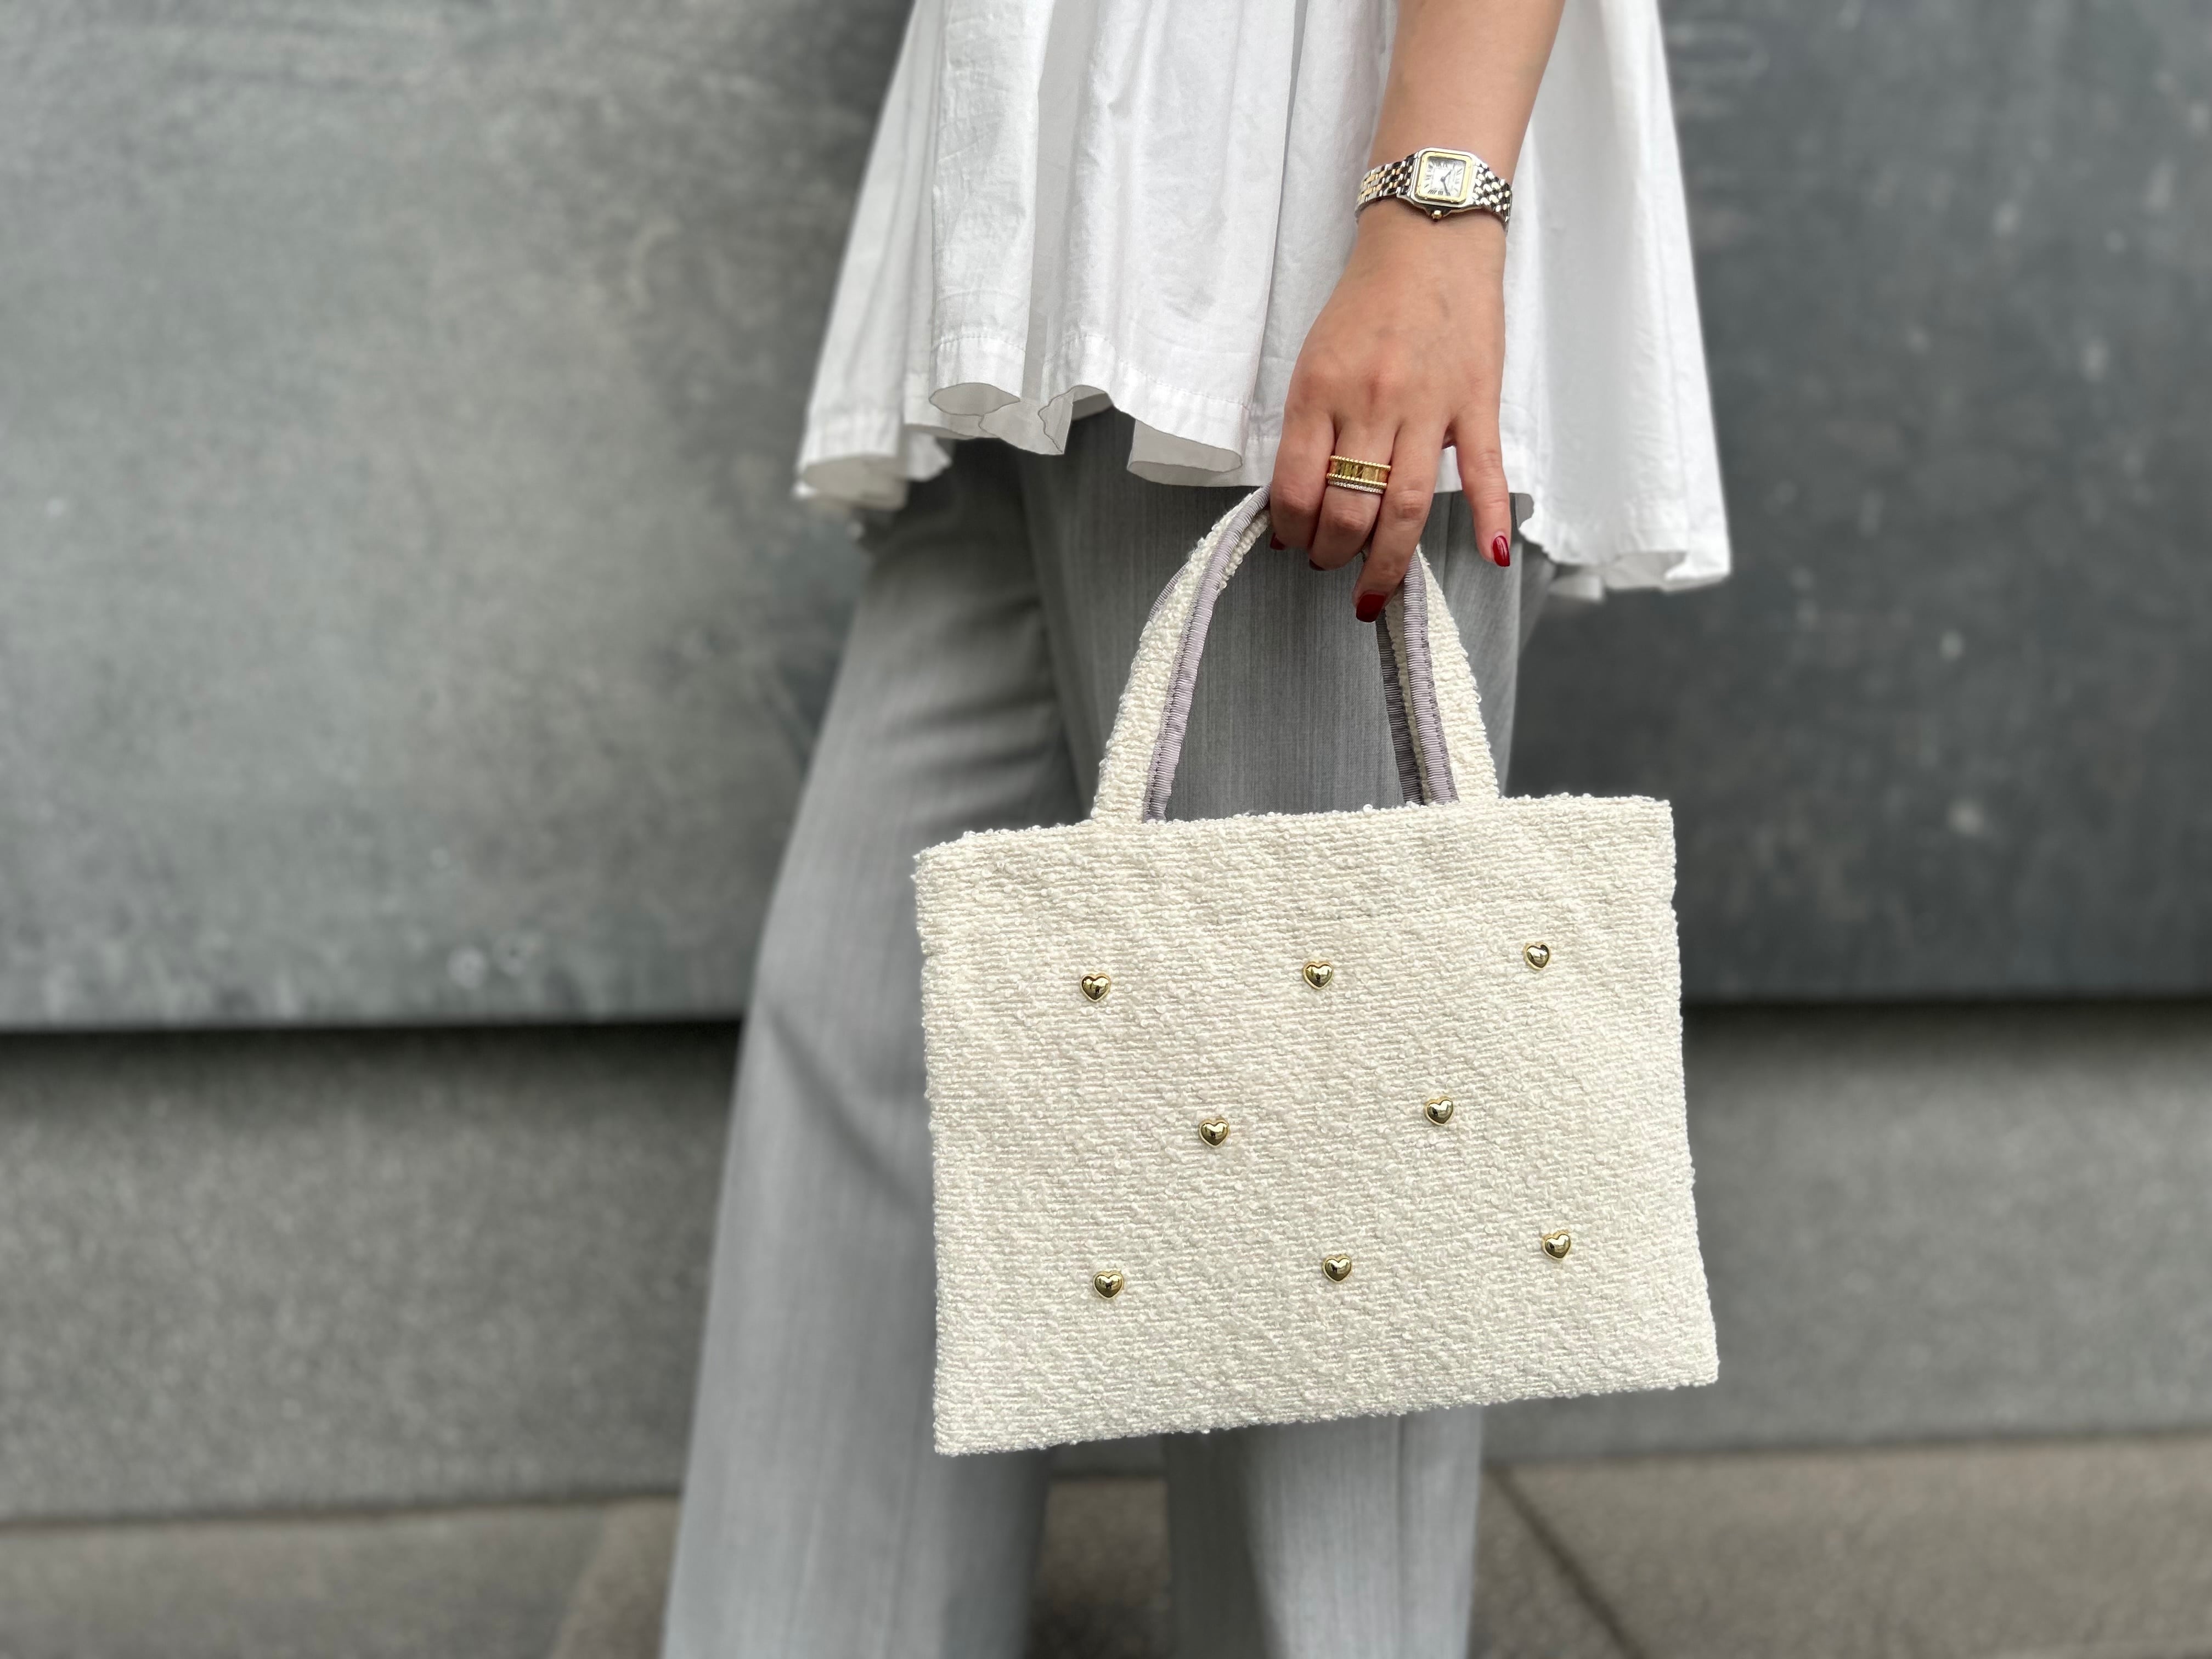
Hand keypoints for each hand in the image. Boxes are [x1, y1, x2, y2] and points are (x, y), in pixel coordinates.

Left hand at [1268, 204, 1513, 619]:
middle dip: (1333, 552)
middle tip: (1329, 564)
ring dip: (1386, 559)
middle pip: (1349, 509)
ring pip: (1405, 505)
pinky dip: (1489, 517)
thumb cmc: (1367, 301)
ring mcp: (1428, 404)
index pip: (1297, 488)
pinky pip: (1484, 471)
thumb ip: (1310, 425)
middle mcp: (1371, 401)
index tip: (1291, 541)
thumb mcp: (1315, 358)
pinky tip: (1491, 556)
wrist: (1428, 234)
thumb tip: (1299, 498)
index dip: (1291, 529)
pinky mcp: (1476, 400)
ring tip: (1372, 587)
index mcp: (1320, 389)